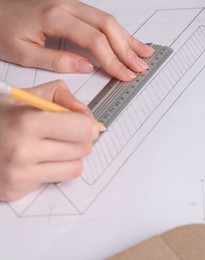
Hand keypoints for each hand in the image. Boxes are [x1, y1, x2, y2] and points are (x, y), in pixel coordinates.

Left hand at [0, 0, 153, 80]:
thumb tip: (86, 66)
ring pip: (108, 20)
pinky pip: (102, 18)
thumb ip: (56, 60)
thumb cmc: (2, 29)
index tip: (124, 74)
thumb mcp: (22, 52)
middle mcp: (67, 6)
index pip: (94, 40)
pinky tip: (129, 40)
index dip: (113, 59)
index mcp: (55, 17)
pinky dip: (119, 31)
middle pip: (107, 26)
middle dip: (127, 49)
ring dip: (128, 38)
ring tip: (144, 54)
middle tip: (140, 67)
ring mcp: (72, 4)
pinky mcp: (74, 7)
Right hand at [0, 80, 99, 200]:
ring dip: (70, 156)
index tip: (84, 122)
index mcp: (26, 122)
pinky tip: (37, 159)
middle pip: (83, 149)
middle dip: (80, 139)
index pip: (82, 129)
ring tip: (51, 145)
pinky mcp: (15, 191)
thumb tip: (83, 112)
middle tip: (67, 132)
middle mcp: (22, 151)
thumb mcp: (21, 95)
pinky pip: (56, 180)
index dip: (88, 124)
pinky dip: (53, 170)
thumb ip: (58, 95)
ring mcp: (18, 174)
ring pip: (75, 168)